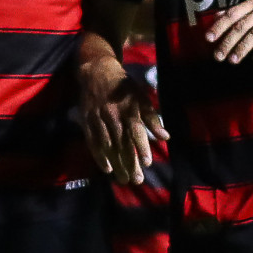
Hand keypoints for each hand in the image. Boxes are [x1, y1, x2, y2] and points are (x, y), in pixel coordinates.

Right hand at [80, 54, 167, 184]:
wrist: (96, 72)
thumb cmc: (124, 86)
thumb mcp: (141, 97)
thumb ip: (153, 118)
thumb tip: (165, 137)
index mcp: (128, 110)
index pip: (136, 132)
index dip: (141, 147)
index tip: (147, 163)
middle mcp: (113, 117)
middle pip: (122, 144)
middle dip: (129, 163)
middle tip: (137, 180)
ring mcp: (98, 121)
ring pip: (108, 147)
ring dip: (116, 164)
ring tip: (124, 180)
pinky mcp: (88, 123)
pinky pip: (93, 143)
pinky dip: (99, 157)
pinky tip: (107, 169)